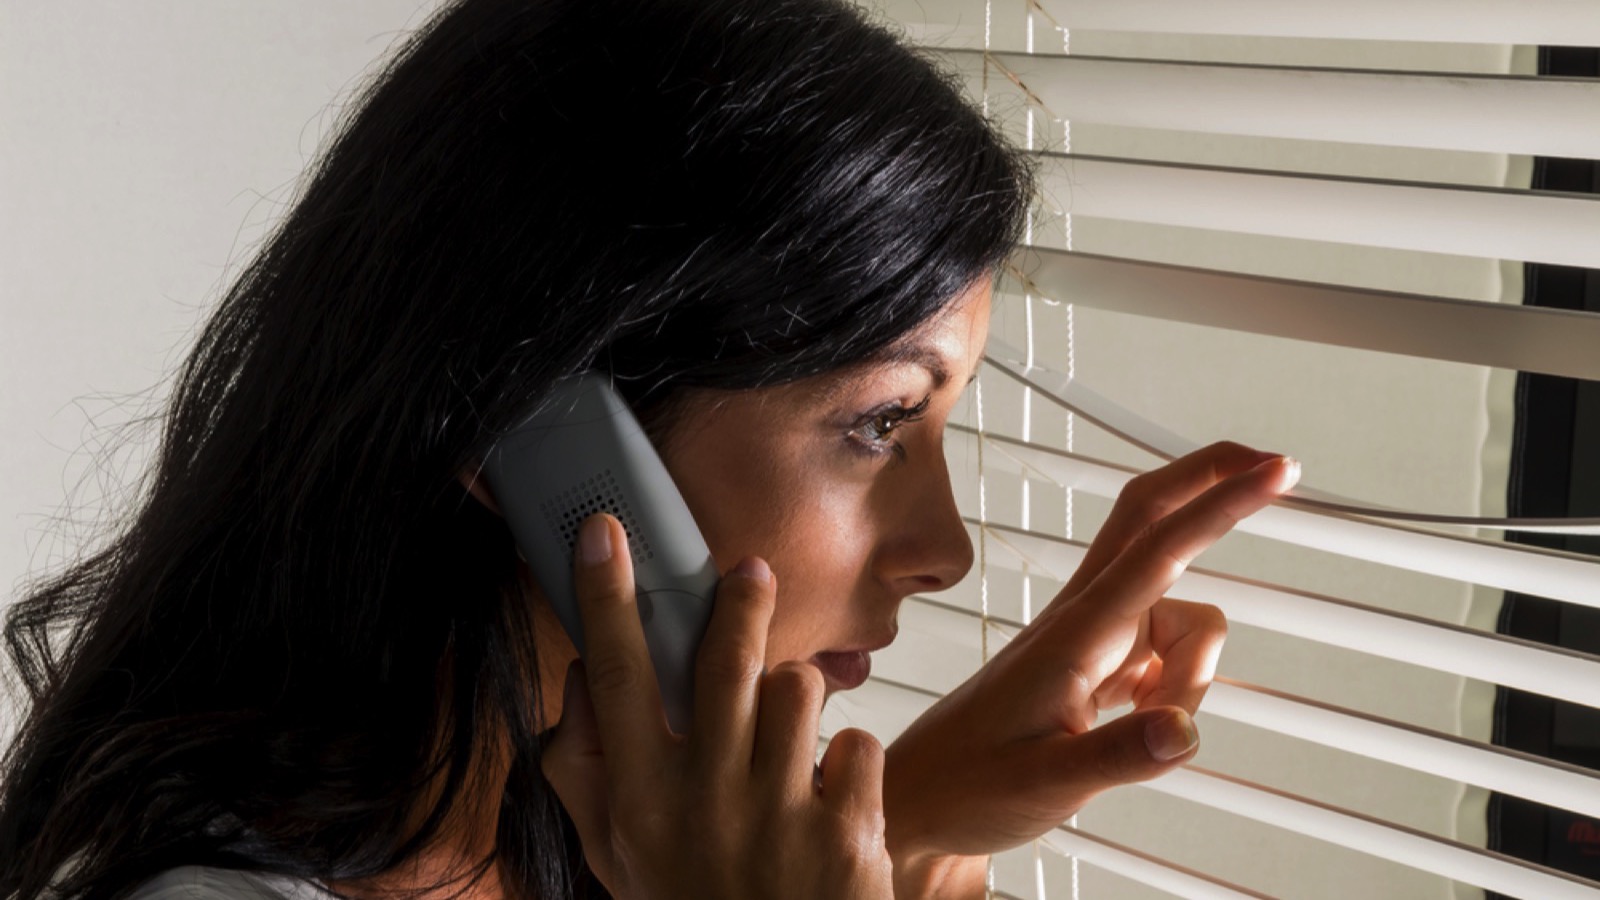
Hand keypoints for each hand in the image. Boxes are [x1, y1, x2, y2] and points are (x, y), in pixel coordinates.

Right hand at [541, 513, 893, 899]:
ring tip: (790, 740)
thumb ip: (584, 767)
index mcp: (642, 799)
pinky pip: (857, 744)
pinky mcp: (847, 832)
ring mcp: (780, 815)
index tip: (604, 534)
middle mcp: (706, 799)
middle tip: (748, 573)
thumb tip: (582, 677)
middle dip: (739, 601)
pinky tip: (831, 799)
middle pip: (725, 660)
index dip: (606, 597)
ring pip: (799, 690)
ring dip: (797, 699)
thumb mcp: (615, 854)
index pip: (616, 676)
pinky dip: (849, 762)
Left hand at [881, 443, 1299, 894]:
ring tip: (1144, 732)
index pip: (1161, 549)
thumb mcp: (1045, 781)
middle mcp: (1086, 619)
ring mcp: (1094, 638)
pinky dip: (1179, 684)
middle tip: (1274, 472)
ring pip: (1183, 615)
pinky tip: (1141, 724)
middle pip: (1155, 518)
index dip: (1222, 503)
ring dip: (1195, 670)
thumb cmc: (968, 784)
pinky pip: (1168, 652)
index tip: (1275, 471)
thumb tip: (1183, 730)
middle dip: (1213, 485)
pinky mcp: (1099, 664)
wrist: (923, 798)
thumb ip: (1118, 755)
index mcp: (1076, 632)